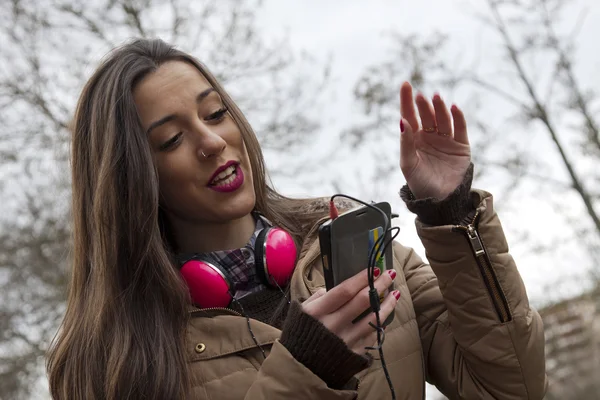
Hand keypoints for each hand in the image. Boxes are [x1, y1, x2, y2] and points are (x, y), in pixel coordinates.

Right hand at [302, 269, 398, 353]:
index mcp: (318, 312)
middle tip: (390, 274)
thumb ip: (317, 297)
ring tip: (394, 294)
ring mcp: (346, 341)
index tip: (375, 269)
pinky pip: (372, 337)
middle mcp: (333, 326)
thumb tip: (333, 289)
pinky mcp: (354, 354)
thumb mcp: (301, 312)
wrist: (299, 369)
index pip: (345, 291)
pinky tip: (384, 317)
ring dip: (387, 305)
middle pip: (362, 301)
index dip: (361, 279)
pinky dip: (380, 325)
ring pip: (373, 319)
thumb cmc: (299, 335)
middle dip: (379, 285)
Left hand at [399, 82, 470, 199]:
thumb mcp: (408, 163)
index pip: (409, 115)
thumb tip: (402, 120)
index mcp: (414, 139)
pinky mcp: (461, 146)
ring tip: (436, 98)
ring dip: (439, 108)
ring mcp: (446, 140)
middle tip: (421, 97)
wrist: (440, 201)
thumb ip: (405, 142)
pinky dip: (458, 117)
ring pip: (442, 119)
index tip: (406, 84)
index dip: (407, 100)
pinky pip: (460, 128)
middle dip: (424, 105)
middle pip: (426, 115)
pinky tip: (454, 108)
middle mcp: (430, 136)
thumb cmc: (420, 183)